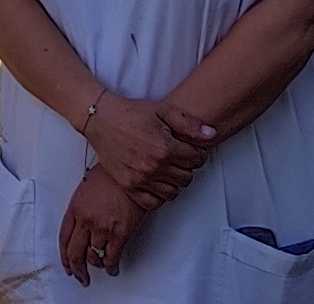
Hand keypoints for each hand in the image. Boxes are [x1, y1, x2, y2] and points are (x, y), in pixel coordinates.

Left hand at [59, 168, 137, 280]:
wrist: (134, 171)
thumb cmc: (113, 174)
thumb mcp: (88, 185)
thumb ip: (82, 205)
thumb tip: (82, 221)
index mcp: (76, 207)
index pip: (63, 237)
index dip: (64, 255)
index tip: (67, 263)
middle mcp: (86, 219)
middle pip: (75, 253)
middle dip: (76, 269)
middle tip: (79, 275)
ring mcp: (102, 228)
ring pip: (94, 257)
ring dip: (96, 265)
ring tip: (100, 265)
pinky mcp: (120, 233)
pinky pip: (112, 258)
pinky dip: (111, 266)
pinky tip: (112, 267)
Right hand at [76, 91, 217, 212]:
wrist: (102, 119)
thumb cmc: (132, 113)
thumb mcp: (163, 111)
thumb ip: (190, 124)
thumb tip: (212, 135)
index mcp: (165, 147)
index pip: (196, 160)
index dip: (198, 154)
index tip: (192, 150)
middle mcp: (154, 167)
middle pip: (187, 178)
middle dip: (188, 167)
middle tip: (180, 158)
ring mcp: (141, 179)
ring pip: (173, 192)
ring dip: (175, 182)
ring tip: (169, 169)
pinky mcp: (129, 186)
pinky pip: (153, 203)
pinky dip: (159, 196)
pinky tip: (158, 182)